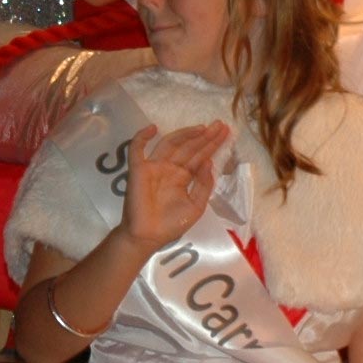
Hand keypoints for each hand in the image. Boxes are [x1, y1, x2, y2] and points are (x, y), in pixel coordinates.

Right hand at [118, 121, 228, 247]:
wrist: (147, 237)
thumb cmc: (171, 224)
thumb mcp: (196, 206)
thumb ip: (204, 185)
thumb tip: (209, 162)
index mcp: (182, 176)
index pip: (199, 156)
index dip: (211, 145)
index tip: (226, 133)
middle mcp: (169, 168)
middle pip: (188, 147)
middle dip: (204, 137)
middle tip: (220, 125)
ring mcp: (154, 167)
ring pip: (170, 144)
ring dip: (185, 134)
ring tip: (203, 127)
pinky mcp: (138, 169)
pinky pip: (136, 150)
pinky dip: (141, 137)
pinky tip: (153, 128)